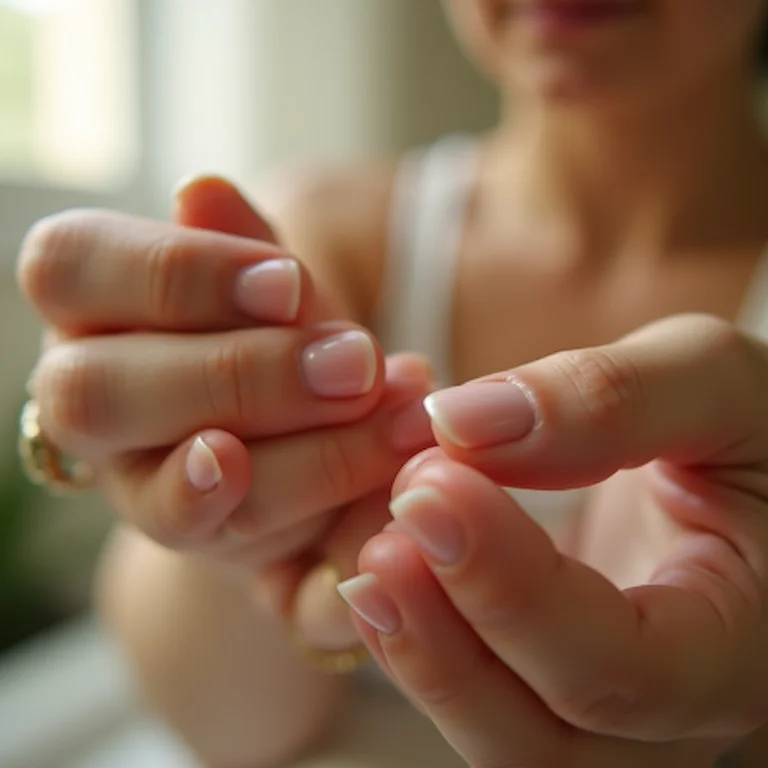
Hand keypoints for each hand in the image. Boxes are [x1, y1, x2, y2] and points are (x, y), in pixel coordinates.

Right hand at [18, 179, 433, 583]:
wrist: (304, 423)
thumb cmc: (278, 332)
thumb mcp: (270, 284)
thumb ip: (241, 245)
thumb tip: (202, 189)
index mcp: (88, 308)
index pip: (70, 267)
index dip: (177, 275)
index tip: (287, 285)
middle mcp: (86, 400)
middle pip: (98, 390)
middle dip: (238, 375)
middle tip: (353, 363)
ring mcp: (132, 482)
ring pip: (158, 489)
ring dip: (296, 456)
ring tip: (395, 415)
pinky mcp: (193, 543)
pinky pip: (204, 545)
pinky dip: (292, 536)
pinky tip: (355, 511)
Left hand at [338, 315, 767, 766]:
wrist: (744, 473)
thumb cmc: (750, 428)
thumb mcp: (714, 384)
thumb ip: (607, 398)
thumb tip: (463, 421)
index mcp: (744, 649)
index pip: (620, 669)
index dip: (510, 585)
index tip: (434, 478)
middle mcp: (676, 715)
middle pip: (543, 741)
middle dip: (447, 639)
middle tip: (392, 523)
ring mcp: (614, 717)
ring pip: (498, 741)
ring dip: (419, 655)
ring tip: (371, 551)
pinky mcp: (557, 685)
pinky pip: (479, 701)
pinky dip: (419, 644)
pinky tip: (386, 569)